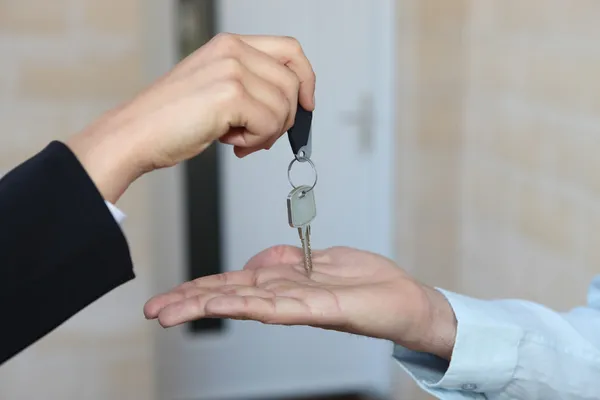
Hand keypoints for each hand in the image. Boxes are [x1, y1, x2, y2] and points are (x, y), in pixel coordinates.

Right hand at [66, 33, 315, 202]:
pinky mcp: (230, 94)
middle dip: (284, 118)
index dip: (306, 78)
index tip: (307, 104)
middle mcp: (232, 50)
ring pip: (284, 107)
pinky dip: (255, 141)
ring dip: (266, 133)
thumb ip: (251, 86)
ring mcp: (231, 70)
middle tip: (258, 136)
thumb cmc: (170, 119)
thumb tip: (290, 105)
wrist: (136, 134)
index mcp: (229, 45)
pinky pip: (269, 123)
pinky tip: (231, 143)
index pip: (290, 50)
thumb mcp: (215, 89)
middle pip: (292, 83)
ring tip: (237, 139)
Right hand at [144, 245, 457, 359]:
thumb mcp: (320, 258)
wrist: (407, 300)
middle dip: (189, 301)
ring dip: (206, 305)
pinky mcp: (321, 307)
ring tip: (171, 311)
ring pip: (245, 302)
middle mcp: (286, 294)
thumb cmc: (369, 281)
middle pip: (230, 294)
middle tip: (152, 311)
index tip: (168, 294)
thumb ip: (285, 259)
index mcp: (284, 280)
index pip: (232, 282)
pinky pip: (278, 306)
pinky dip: (247, 304)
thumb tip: (255, 263)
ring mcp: (300, 303)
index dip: (198, 287)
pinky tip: (221, 304)